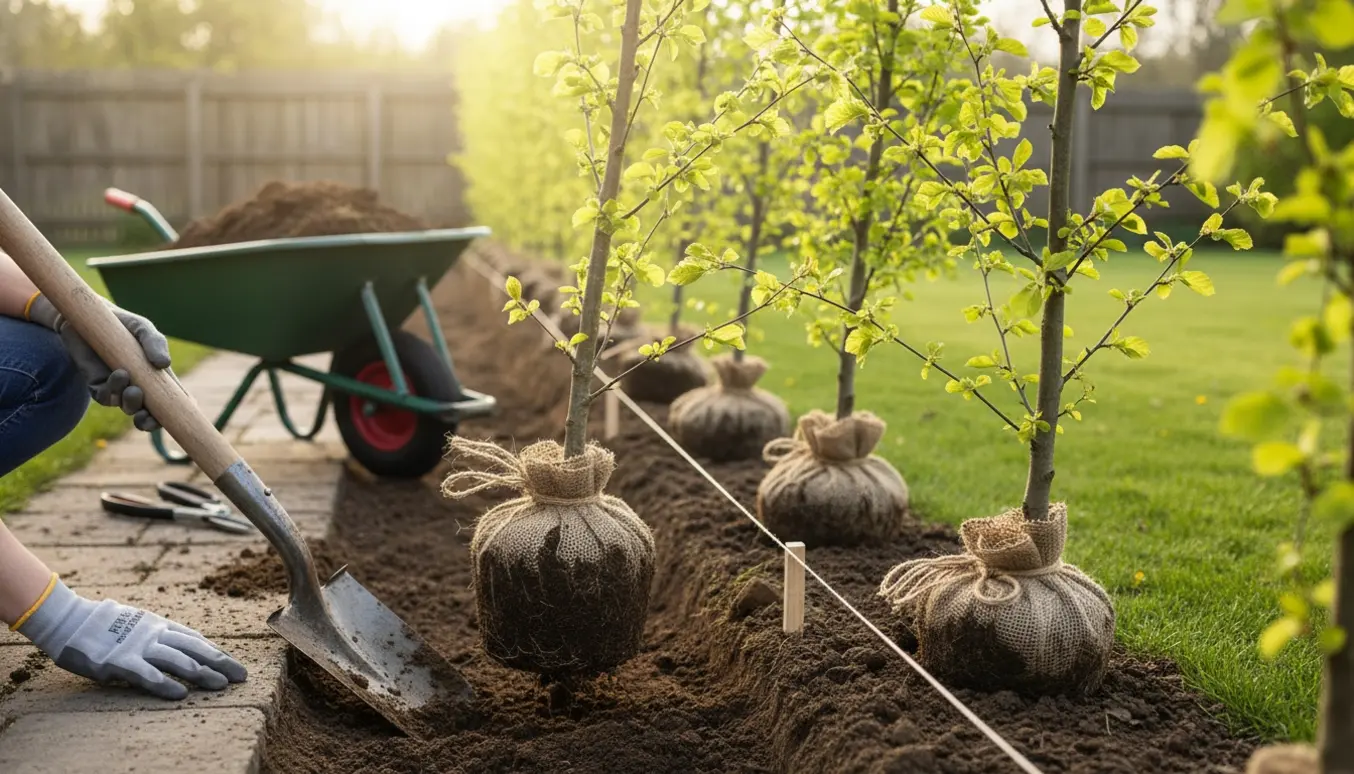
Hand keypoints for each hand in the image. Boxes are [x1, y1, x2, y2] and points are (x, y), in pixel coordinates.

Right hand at [14, 576, 246, 699]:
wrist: (70, 618)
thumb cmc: (104, 624)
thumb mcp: (138, 623)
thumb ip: (159, 635)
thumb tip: (180, 646)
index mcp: (160, 625)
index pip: (196, 639)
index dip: (217, 652)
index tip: (235, 663)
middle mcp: (155, 633)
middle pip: (196, 648)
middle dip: (220, 663)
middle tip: (242, 676)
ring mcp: (139, 647)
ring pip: (178, 660)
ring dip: (202, 673)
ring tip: (222, 685)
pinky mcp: (120, 661)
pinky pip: (147, 675)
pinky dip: (166, 684)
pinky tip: (182, 693)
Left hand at [27, 294, 170, 431]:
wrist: (85, 319)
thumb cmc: (121, 323)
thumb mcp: (142, 328)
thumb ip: (155, 343)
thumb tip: (164, 364)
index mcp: (157, 377)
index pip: (172, 401)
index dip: (179, 412)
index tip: (180, 416)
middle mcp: (139, 386)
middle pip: (150, 415)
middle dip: (149, 421)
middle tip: (146, 414)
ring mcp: (118, 388)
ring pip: (127, 408)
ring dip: (131, 404)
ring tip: (132, 389)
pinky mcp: (97, 385)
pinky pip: (105, 398)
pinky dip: (112, 392)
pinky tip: (117, 375)